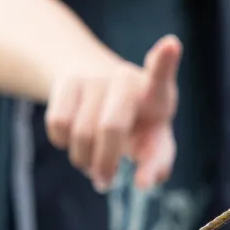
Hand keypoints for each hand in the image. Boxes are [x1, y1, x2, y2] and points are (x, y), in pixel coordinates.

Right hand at [45, 35, 180, 192]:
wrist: (98, 87)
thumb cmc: (138, 121)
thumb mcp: (154, 139)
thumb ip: (157, 161)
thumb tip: (145, 183)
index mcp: (158, 92)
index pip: (161, 75)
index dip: (164, 61)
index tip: (171, 46)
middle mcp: (127, 78)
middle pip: (110, 128)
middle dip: (106, 163)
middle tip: (104, 182)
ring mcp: (94, 76)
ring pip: (80, 132)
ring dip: (84, 160)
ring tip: (92, 162)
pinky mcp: (66, 80)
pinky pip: (58, 124)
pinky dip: (65, 144)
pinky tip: (74, 140)